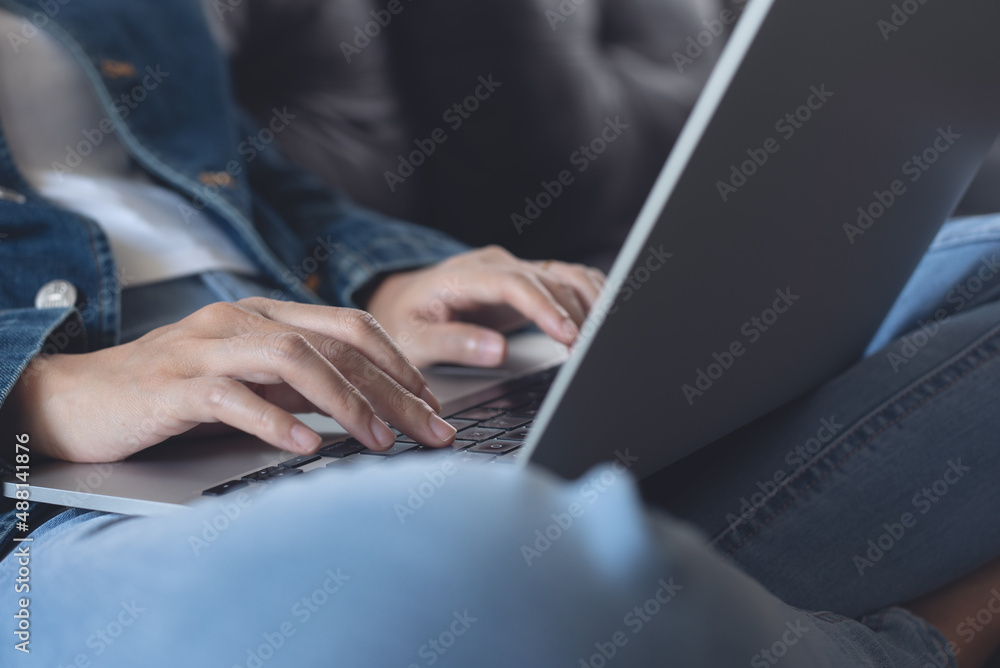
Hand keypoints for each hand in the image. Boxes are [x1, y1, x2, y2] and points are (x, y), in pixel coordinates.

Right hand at [10, 299, 457, 462]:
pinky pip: (231, 398)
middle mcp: (240, 322)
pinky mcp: (171, 386)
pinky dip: (274, 421)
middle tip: (433, 430)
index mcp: (263, 316)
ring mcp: (205, 350)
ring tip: (380, 441)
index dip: (397, 363)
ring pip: (291, 359)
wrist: (79, 398)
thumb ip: (298, 384)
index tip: (433, 402)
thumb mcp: (247, 381)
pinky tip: (306, 447)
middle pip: (334, 346)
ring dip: (345, 402)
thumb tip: (366, 405)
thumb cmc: (172, 393)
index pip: (348, 328)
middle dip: (393, 390)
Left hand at [366, 246, 605, 366]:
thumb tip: (496, 351)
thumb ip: (453, 343)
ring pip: (564, 274)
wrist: (403, 302)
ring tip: (602, 337)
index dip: (545, 308)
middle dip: (576, 313)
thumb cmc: (406, 321)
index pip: (514, 283)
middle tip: (591, 350)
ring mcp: (514, 269)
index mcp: (465, 275)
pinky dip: (591, 295)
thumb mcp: (414, 339)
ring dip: (590, 302)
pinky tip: (604, 317)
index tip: (568, 335)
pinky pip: (567, 279)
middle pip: (547, 279)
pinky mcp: (527, 280)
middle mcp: (495, 264)